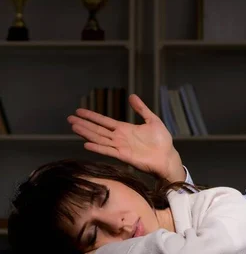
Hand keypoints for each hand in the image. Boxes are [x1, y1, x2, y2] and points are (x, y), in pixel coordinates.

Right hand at [67, 94, 185, 182]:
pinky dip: (97, 148)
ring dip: (86, 133)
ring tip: (74, 127)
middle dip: (84, 124)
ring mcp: (120, 147)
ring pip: (99, 138)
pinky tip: (86, 144)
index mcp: (125, 129)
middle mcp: (119, 138)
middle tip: (69, 118)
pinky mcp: (124, 156)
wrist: (167, 156)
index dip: (92, 116)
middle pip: (98, 129)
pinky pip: (108, 151)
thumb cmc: (162, 141)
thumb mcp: (152, 120)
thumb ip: (141, 109)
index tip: (79, 111)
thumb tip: (132, 96)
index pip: (104, 121)